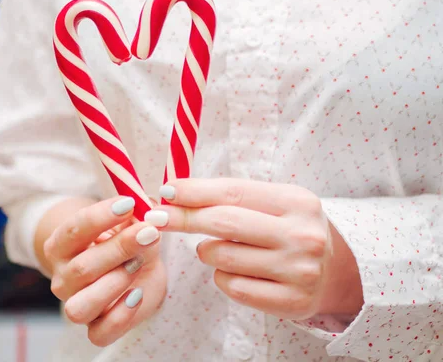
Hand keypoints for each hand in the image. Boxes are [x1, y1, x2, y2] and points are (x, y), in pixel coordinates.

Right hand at [40, 197, 166, 345]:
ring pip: (81, 306)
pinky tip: (138, 294)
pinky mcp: (95, 329)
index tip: (128, 203)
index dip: (100, 216)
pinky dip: (121, 316)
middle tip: (148, 232)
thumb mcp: (131, 223)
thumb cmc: (126, 241)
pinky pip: (99, 334)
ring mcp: (76, 305)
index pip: (74, 230)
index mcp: (61, 245)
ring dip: (113, 284)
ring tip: (138, 265)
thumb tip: (151, 209)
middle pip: (82, 268)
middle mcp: (63, 278)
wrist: (137, 269)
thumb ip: (137, 216)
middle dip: (119, 248)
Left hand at [144, 179, 362, 319]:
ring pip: (223, 258)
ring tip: (215, 247)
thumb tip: (175, 193)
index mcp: (297, 202)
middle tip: (158, 218)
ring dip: (207, 251)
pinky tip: (233, 270)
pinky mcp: (292, 302)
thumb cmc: (290, 229)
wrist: (335, 271)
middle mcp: (302, 236)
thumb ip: (231, 197)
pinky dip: (222, 276)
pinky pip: (233, 287)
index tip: (166, 191)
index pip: (233, 192)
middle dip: (184, 219)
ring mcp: (299, 271)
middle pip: (224, 223)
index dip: (194, 192)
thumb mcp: (274, 203)